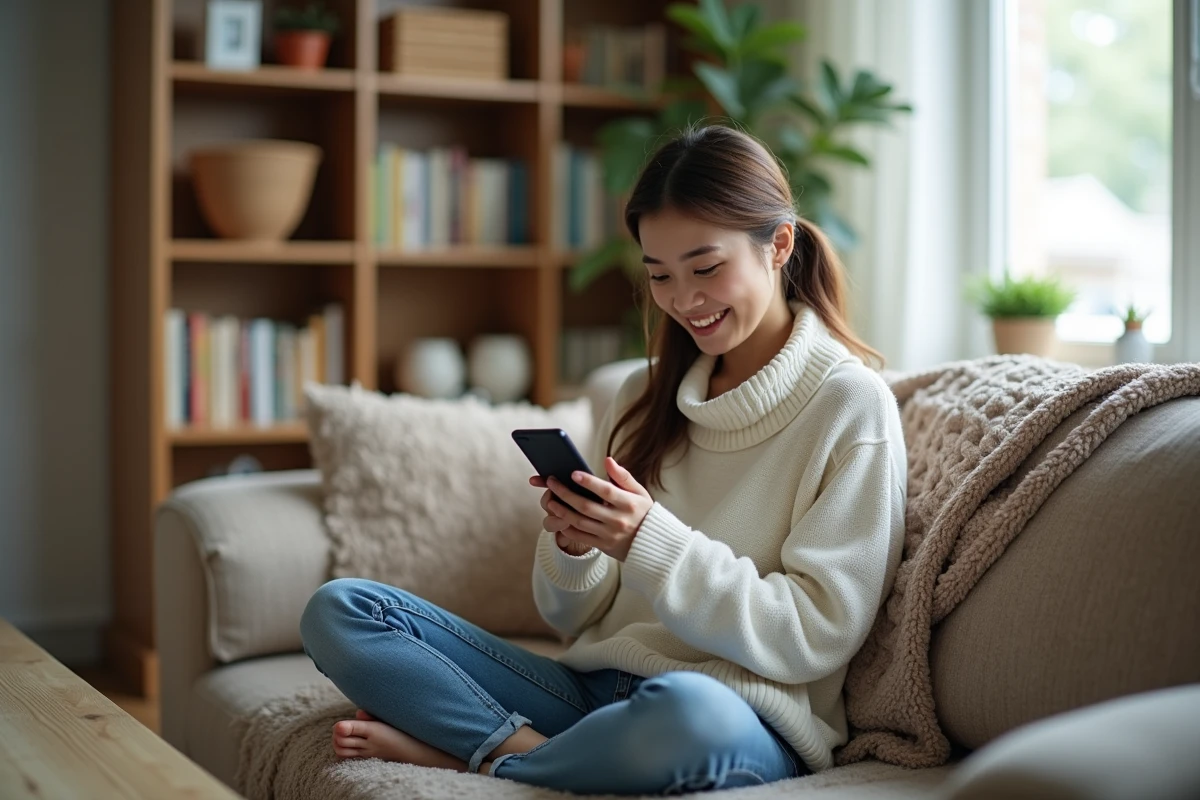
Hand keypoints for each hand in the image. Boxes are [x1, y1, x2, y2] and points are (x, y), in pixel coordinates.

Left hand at [529, 457, 653, 562]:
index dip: (588, 482)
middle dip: (565, 493)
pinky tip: (559, 518)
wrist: (652, 544)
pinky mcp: (603, 546)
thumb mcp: (640, 492)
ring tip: (550, 501)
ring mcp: (610, 535)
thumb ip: (623, 476)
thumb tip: (608, 460)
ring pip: (579, 522)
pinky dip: (567, 528)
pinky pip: (581, 537)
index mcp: (628, 503)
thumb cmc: (643, 513)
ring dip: (562, 511)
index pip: (605, 491)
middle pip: (586, 506)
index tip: (573, 473)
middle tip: (552, 483)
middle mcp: (618, 520)